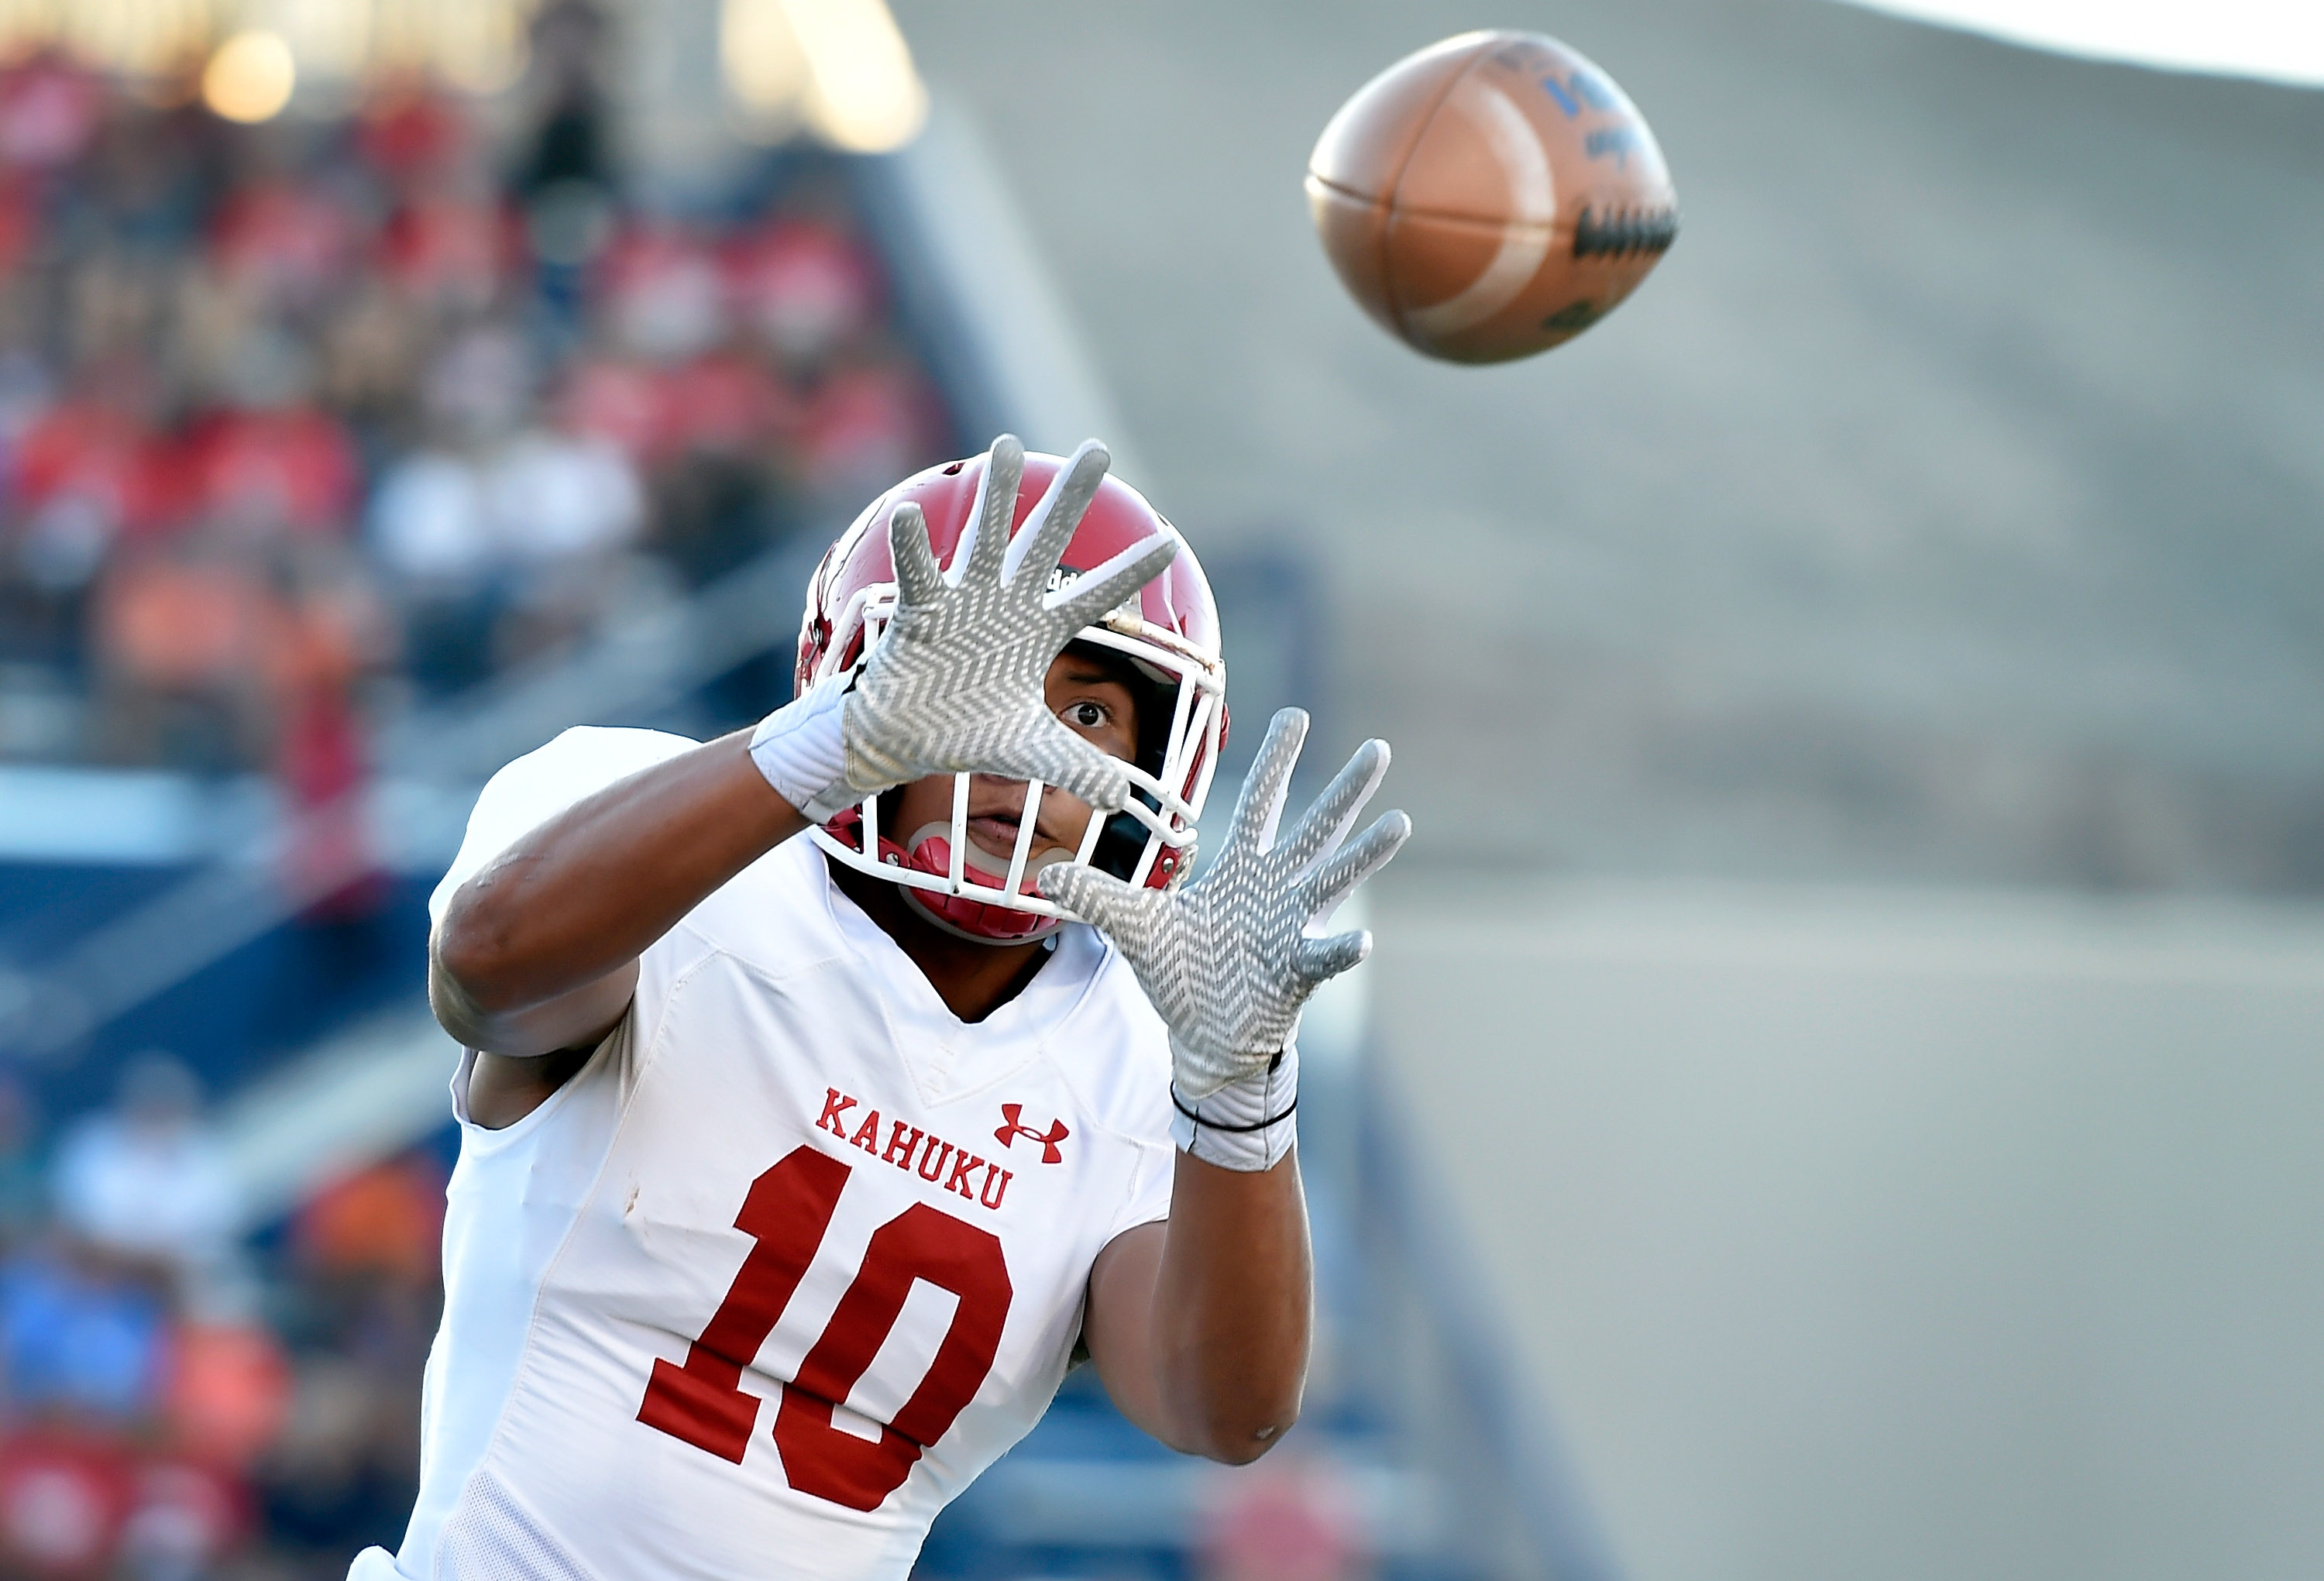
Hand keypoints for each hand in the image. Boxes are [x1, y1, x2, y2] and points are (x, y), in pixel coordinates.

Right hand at [829, 434, 1184, 824]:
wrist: (904, 740)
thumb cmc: (965, 732)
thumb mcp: (1031, 751)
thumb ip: (1078, 767)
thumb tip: (1125, 798)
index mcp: (1039, 631)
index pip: (1096, 595)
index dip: (1133, 573)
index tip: (1172, 542)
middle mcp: (1006, 603)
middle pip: (1045, 540)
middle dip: (1070, 496)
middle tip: (1099, 449)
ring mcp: (964, 601)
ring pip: (985, 538)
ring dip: (996, 493)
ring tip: (1007, 445)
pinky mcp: (922, 612)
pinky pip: (919, 575)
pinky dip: (913, 546)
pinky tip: (911, 513)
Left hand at [1041, 708, 1410, 1099]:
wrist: (1203, 1037)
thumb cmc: (1182, 975)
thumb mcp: (1133, 928)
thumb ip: (1097, 896)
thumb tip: (1043, 874)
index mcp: (1240, 872)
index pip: (1259, 806)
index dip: (1277, 761)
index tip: (1296, 714)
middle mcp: (1275, 891)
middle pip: (1314, 830)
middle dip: (1345, 791)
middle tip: (1380, 749)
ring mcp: (1291, 929)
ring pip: (1334, 881)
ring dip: (1366, 854)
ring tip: (1400, 823)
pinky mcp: (1296, 972)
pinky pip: (1323, 957)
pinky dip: (1342, 949)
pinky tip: (1363, 940)